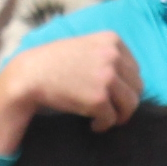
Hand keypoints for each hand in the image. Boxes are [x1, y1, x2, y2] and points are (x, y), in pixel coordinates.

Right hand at [0, 29, 138, 153]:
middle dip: (125, 101)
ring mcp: (107, 77)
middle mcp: (113, 56)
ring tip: (102, 118)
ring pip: (130, 104)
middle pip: (137, 87)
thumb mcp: (84, 46)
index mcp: (112, 40)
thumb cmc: (53, 62)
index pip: (134, 68)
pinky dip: (104, 125)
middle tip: (110, 109)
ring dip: (118, 115)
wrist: (30, 75)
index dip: (125, 85)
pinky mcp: (99, 99)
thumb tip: (128, 78)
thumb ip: (107, 55)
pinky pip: (112, 119)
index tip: (112, 94)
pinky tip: (92, 124)